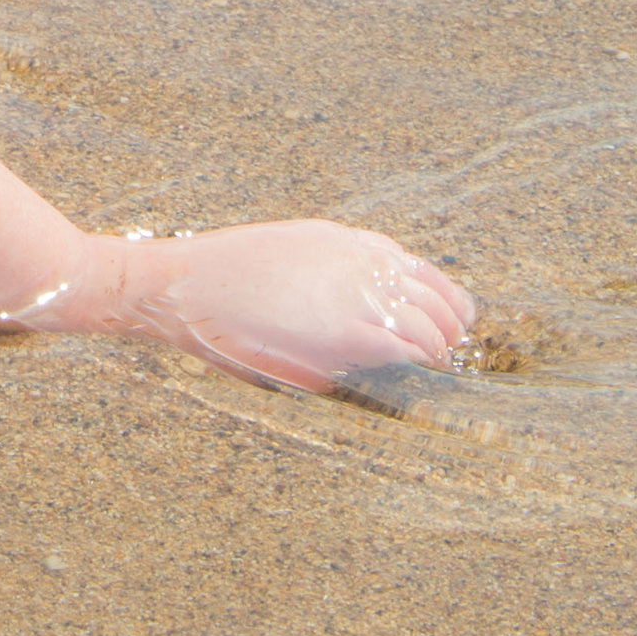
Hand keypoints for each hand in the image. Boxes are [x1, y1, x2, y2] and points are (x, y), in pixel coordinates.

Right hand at [23, 223, 476, 391]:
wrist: (186, 287)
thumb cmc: (234, 274)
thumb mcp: (300, 248)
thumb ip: (348, 269)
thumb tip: (386, 308)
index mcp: (357, 246)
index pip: (435, 281)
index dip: (450, 312)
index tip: (448, 332)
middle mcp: (367, 268)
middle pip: (444, 312)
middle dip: (448, 342)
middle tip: (440, 366)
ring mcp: (359, 301)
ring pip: (431, 338)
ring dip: (434, 362)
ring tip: (424, 382)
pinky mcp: (344, 340)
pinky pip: (402, 360)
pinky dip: (412, 376)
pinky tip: (402, 389)